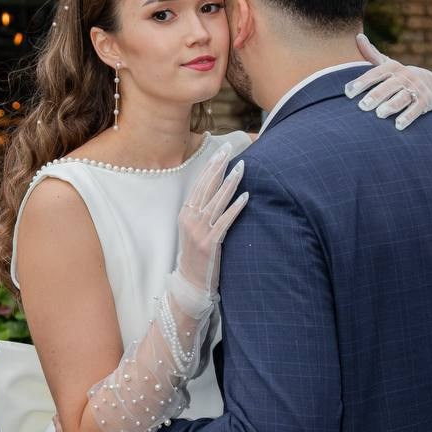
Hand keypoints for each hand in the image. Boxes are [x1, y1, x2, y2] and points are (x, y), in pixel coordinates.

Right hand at [174, 150, 248, 308]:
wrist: (190, 282)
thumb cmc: (196, 255)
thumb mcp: (193, 229)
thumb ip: (202, 211)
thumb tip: (217, 191)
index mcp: (185, 213)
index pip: (199, 184)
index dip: (211, 166)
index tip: (221, 150)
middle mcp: (190, 219)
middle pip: (206, 187)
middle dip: (219, 166)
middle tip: (230, 149)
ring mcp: (199, 231)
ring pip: (216, 201)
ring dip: (230, 183)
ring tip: (242, 167)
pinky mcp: (210, 243)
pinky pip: (225, 221)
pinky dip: (235, 208)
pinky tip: (246, 197)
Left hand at [345, 33, 431, 129]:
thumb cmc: (402, 77)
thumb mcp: (389, 65)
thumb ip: (372, 55)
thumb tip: (358, 36)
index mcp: (392, 67)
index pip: (375, 74)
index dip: (361, 82)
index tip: (347, 92)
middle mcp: (404, 76)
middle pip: (388, 86)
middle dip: (376, 95)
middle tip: (362, 106)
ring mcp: (416, 88)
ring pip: (403, 97)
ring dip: (391, 105)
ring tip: (380, 114)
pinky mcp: (426, 101)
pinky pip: (417, 109)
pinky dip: (408, 117)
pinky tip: (398, 125)